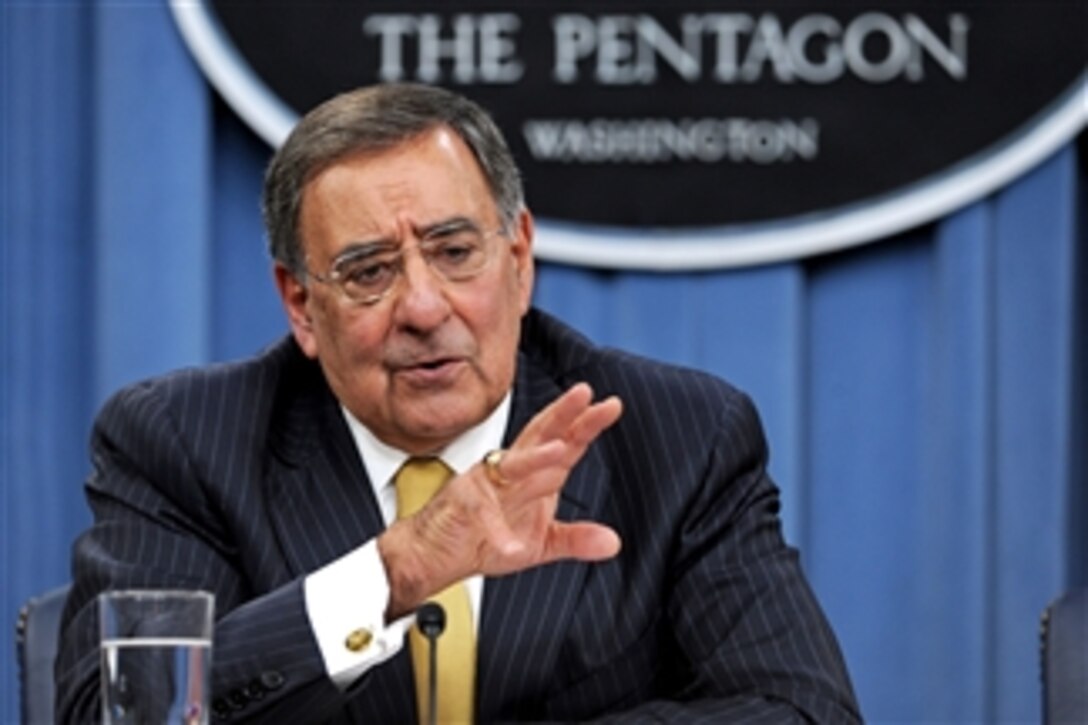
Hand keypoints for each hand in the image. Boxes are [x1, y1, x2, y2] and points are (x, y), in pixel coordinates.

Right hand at [378, 383, 622, 619]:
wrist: (432, 555)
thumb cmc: (481, 540)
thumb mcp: (539, 544)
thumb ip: (575, 539)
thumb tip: (614, 542)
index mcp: (530, 476)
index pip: (562, 444)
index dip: (585, 425)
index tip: (611, 405)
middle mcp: (508, 471)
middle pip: (539, 437)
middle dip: (564, 416)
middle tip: (586, 393)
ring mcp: (483, 486)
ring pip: (513, 467)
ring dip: (535, 459)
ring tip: (559, 452)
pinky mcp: (462, 508)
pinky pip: (482, 517)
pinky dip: (497, 532)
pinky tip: (511, 547)